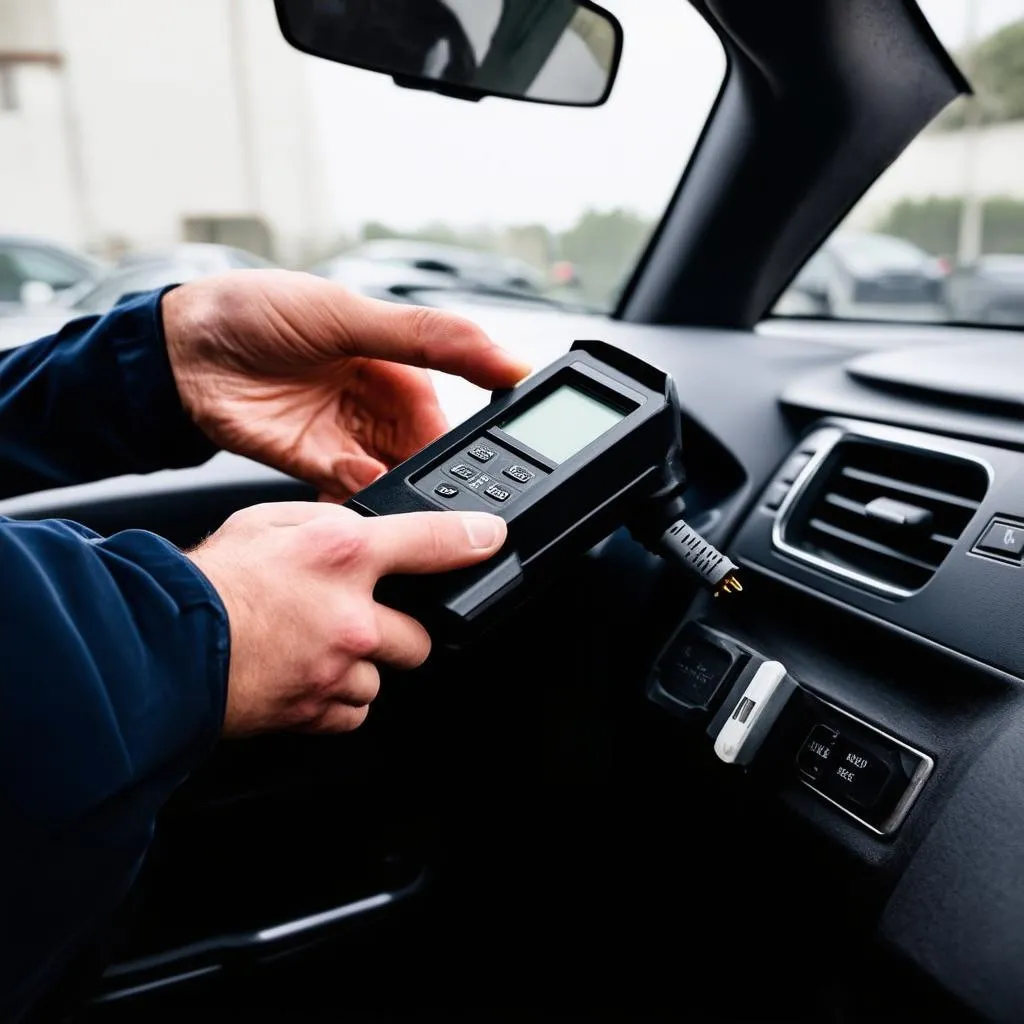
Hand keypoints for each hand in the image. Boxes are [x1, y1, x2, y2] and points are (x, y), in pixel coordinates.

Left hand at [162, 270, 530, 497]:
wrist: (179, 350)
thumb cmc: (258, 312)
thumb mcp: (351, 315)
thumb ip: (430, 340)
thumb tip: (508, 358)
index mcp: (395, 364)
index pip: (445, 413)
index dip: (465, 439)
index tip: (485, 465)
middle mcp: (373, 404)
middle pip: (422, 452)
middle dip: (434, 473)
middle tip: (446, 495)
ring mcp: (343, 437)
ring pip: (392, 476)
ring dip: (399, 491)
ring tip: (407, 502)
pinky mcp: (310, 467)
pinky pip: (350, 493)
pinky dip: (361, 500)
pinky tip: (366, 500)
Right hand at [187, 501, 506, 735]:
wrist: (160, 646)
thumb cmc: (205, 582)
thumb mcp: (267, 522)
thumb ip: (324, 525)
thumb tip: (355, 530)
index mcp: (343, 554)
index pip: (432, 542)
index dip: (472, 539)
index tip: (490, 540)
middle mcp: (351, 613)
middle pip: (422, 634)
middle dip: (399, 630)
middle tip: (361, 620)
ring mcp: (338, 668)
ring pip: (384, 677)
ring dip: (364, 666)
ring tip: (317, 649)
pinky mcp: (318, 710)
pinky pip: (355, 712)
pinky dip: (339, 699)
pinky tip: (307, 677)